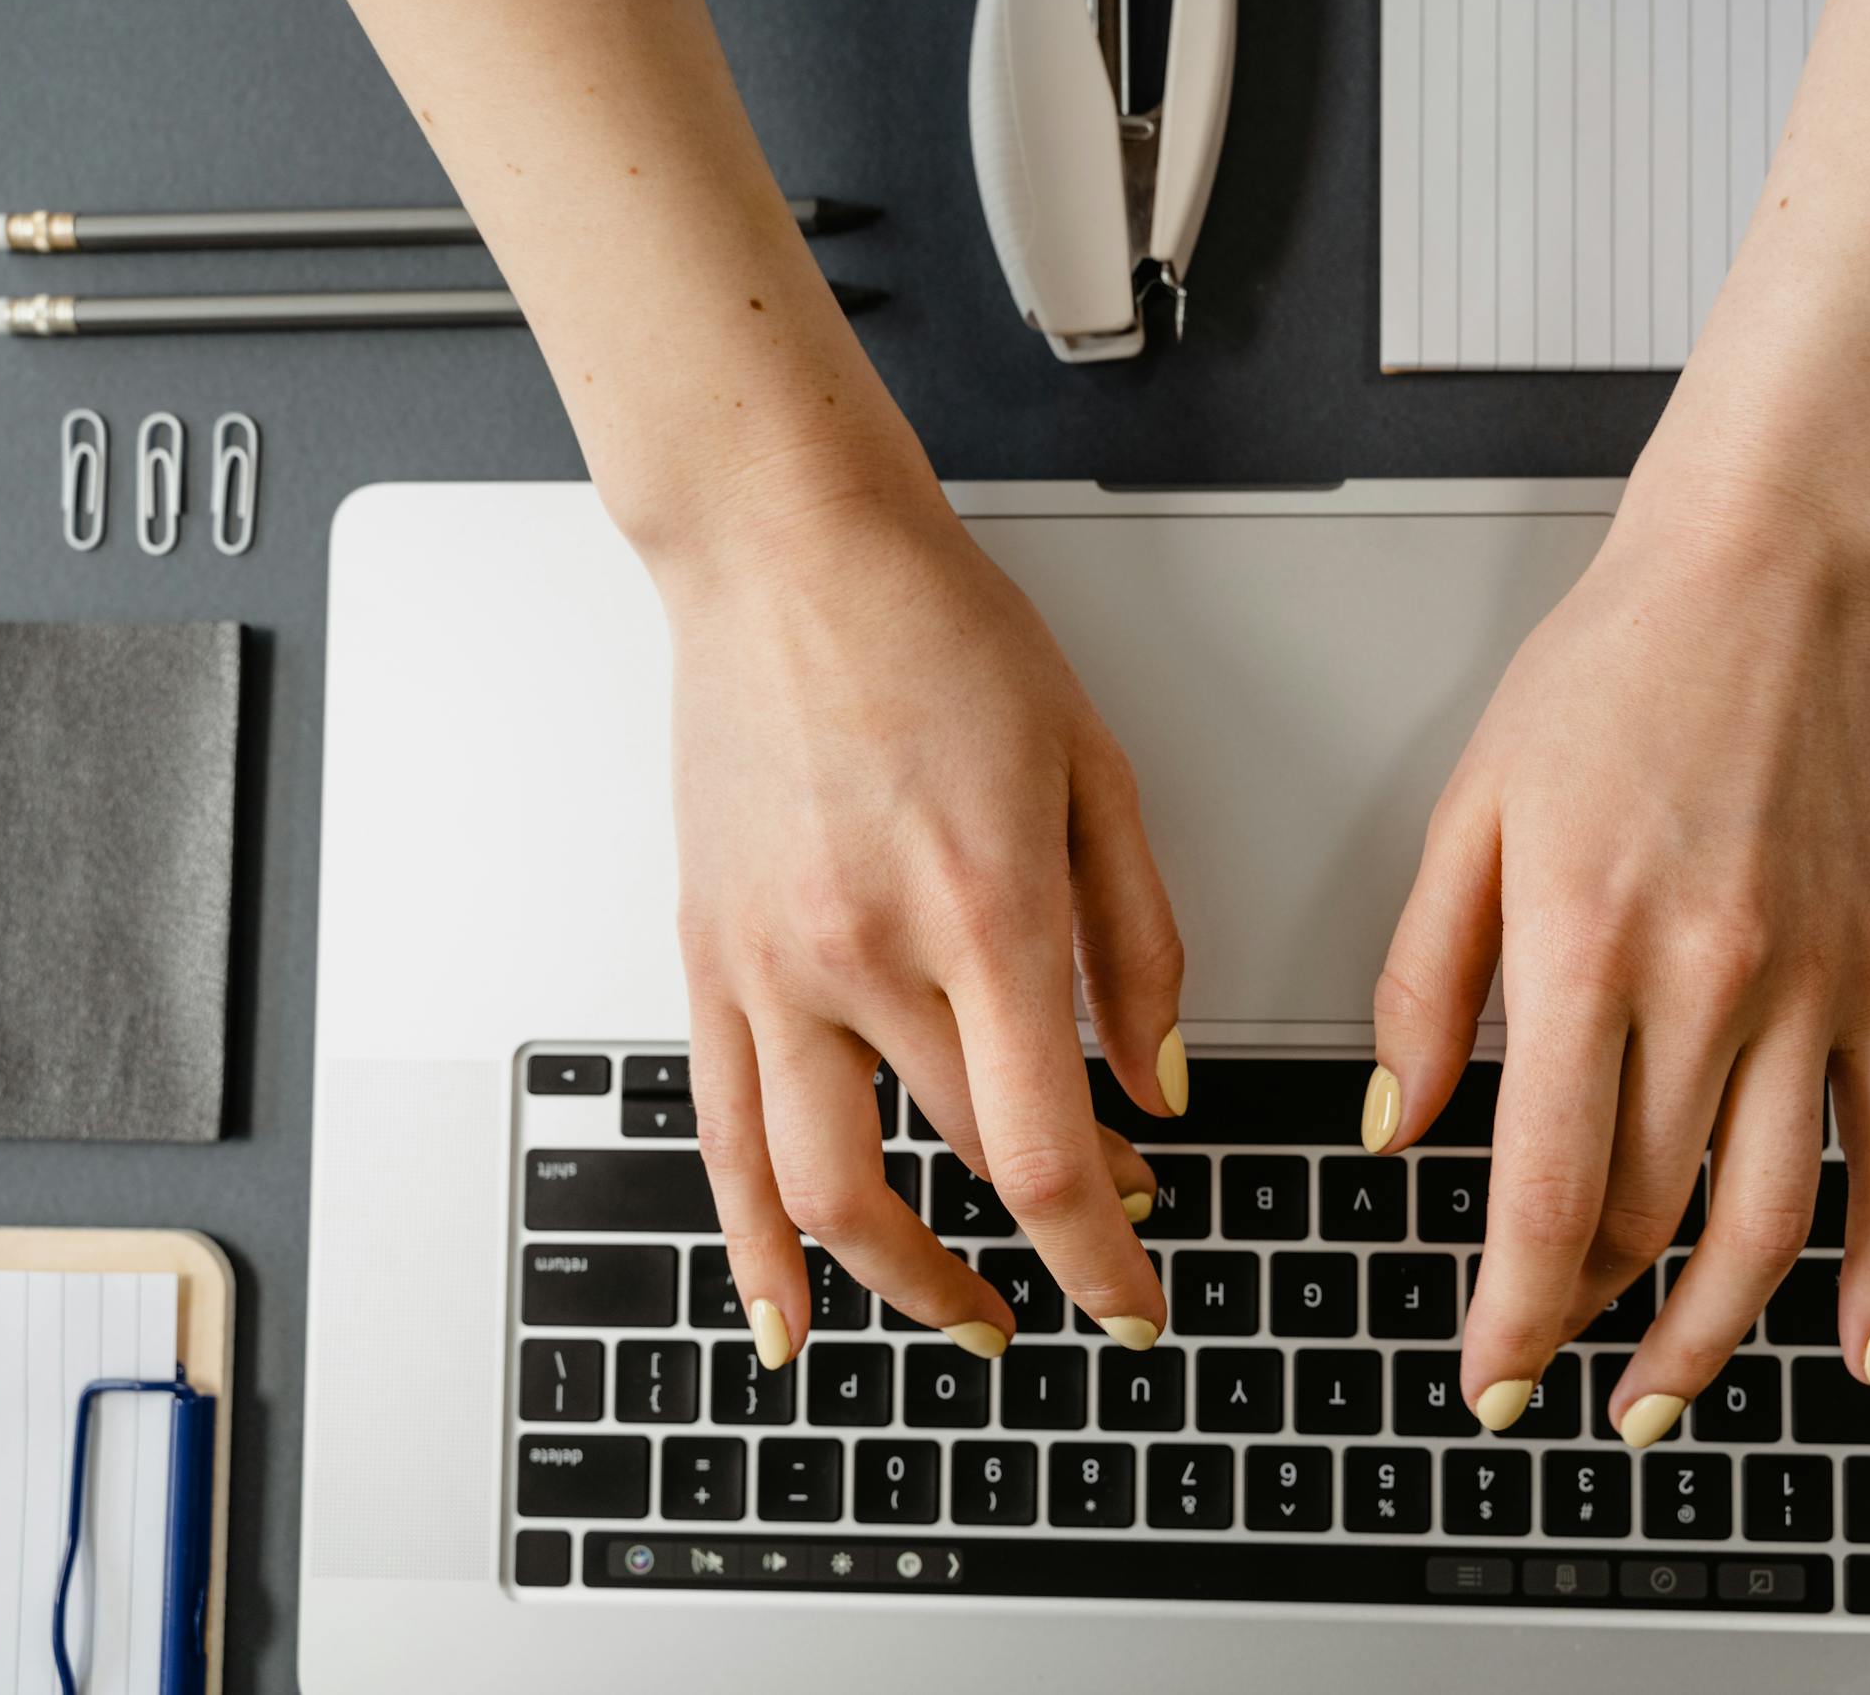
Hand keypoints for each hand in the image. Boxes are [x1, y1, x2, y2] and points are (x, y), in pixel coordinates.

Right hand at [658, 492, 1186, 1369]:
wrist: (787, 553)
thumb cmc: (943, 637)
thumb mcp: (1095, 774)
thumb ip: (1139, 945)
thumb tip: (1161, 1084)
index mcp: (984, 908)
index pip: (1046, 1151)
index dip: (1101, 1256)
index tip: (1136, 1301)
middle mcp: (866, 954)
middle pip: (965, 1161)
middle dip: (1051, 1230)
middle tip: (1097, 1241)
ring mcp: (771, 966)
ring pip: (827, 1187)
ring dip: (904, 1279)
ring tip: (962, 1316)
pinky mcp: (708, 959)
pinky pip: (719, 1138)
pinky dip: (751, 1245)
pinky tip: (783, 1316)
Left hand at [1364, 482, 1869, 1443]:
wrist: (1770, 572)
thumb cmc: (1615, 674)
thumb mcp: (1470, 813)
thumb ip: (1423, 983)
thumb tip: (1398, 1125)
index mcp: (1588, 942)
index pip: (1544, 1184)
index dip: (1510, 1305)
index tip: (1486, 1371)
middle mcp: (1714, 979)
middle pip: (1646, 1212)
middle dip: (1579, 1316)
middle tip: (1537, 1364)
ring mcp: (1816, 986)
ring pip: (1771, 1215)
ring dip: (1712, 1334)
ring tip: (1659, 1397)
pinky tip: (1858, 1342)